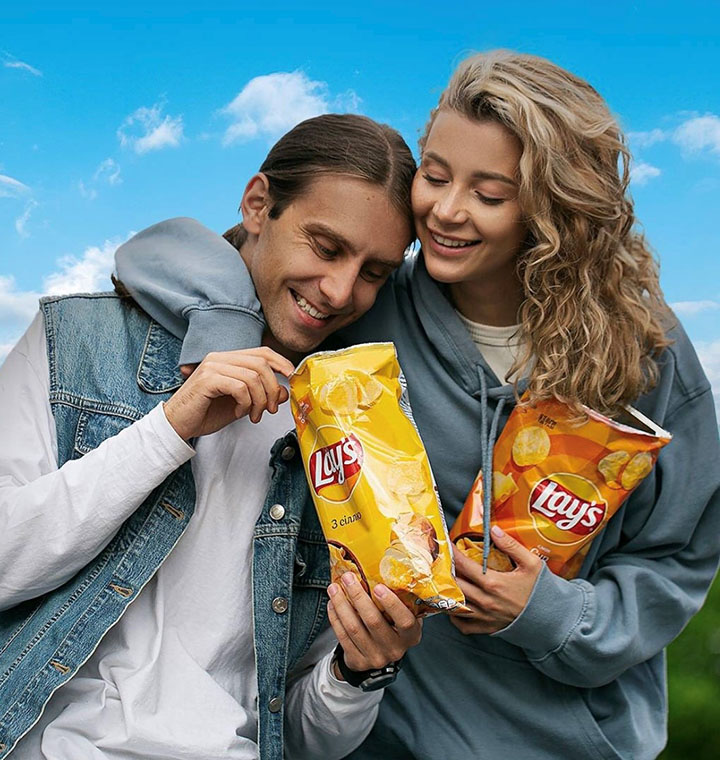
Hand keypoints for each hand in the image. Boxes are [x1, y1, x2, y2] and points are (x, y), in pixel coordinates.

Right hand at [164, 348, 294, 439]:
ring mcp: (212, 366)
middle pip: (261, 364)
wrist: (178, 425)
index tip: (291, 377)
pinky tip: (239, 412)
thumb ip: (261, 395)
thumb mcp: (242, 404)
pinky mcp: (207, 379)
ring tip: (253, 415)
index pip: (262, 352)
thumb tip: (284, 392)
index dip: (281, 362)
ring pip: (253, 377)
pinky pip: (240, 387)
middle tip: (269, 409)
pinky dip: (245, 403)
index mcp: (227, 359)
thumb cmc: (206, 413)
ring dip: (259, 400)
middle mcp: (219, 358)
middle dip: (272, 389)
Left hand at [327, 572, 421, 676]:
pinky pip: (343, 637)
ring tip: (334, 587)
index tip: (378, 587)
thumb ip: (402, 599)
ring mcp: (375, 657)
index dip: (392, 604)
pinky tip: (332, 603)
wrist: (380, 654)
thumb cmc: (393, 626)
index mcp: (410, 635)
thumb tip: (389, 566)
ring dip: (341, 605)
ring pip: (354, 628)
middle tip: (348, 577)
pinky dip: (335, 618)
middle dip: (358, 596)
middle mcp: (395, 649)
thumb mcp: (405, 616)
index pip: (404, 621)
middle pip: (373, 621)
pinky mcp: (358, 661)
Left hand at [450, 525, 542, 634]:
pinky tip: (456, 604)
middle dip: (446, 571)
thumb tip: (493, 530)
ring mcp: (485, 617)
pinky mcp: (487, 628)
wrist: (553, 619)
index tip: (445, 545)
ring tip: (444, 581)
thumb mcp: (531, 564)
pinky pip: (463, 625)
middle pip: (454, 584)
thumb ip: (511, 545)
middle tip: (442, 561)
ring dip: (447, 592)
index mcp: (494, 584)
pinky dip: (455, 616)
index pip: (464, 566)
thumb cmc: (542, 591)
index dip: (452, 554)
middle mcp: (485, 601)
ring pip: (455, 605)